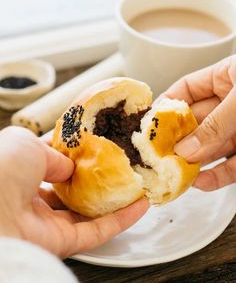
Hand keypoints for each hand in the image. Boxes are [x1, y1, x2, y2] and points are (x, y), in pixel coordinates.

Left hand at [0, 126, 148, 257]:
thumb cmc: (3, 168)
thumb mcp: (28, 144)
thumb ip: (55, 154)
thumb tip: (71, 166)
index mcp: (20, 172)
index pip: (51, 162)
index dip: (73, 153)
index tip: (97, 142)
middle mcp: (32, 198)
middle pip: (70, 189)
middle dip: (93, 177)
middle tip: (118, 163)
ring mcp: (47, 223)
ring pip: (86, 212)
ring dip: (111, 199)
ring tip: (134, 183)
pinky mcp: (62, 243)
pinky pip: (96, 231)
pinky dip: (120, 219)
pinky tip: (140, 204)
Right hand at [161, 55, 235, 190]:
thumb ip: (216, 123)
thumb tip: (186, 149)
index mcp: (227, 77)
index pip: (186, 89)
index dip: (166, 105)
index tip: (149, 124)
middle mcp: (230, 104)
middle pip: (194, 123)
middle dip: (176, 140)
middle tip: (157, 156)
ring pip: (210, 147)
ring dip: (192, 162)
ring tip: (174, 174)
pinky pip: (231, 165)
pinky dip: (217, 175)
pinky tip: (201, 182)